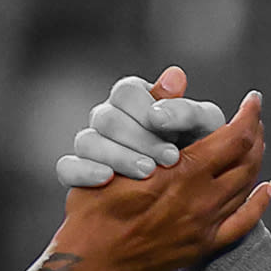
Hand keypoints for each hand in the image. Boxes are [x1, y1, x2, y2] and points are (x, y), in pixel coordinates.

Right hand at [57, 65, 228, 187]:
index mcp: (135, 98)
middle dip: (139, 138)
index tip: (169, 131)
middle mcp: (109, 117)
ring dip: (118, 156)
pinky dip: (83, 171)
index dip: (145, 110)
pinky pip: (66, 167)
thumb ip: (188, 104)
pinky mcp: (79, 172)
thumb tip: (175, 77)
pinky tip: (108, 179)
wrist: (191, 194)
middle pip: (106, 117)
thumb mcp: (204, 127)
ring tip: (147, 173)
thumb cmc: (201, 151)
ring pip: (87, 141)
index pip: (125, 92)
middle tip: (169, 159)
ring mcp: (92, 144)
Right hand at [57, 88, 270, 270]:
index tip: (253, 99)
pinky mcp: (201, 245)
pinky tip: (267, 189)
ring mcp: (205, 226)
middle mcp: (203, 199)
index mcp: (185, 173)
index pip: (235, 137)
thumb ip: (153, 111)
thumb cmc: (95, 202)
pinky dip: (259, 203)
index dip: (248, 114)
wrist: (91, 259)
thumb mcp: (119, 149)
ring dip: (255, 162)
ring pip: (247, 188)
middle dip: (255, 136)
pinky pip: (243, 224)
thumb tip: (178, 73)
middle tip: (255, 120)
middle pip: (248, 161)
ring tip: (256, 145)